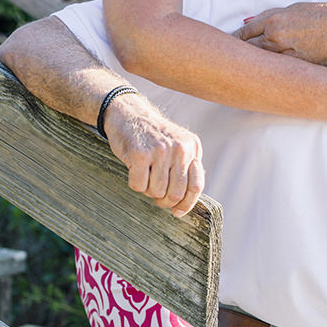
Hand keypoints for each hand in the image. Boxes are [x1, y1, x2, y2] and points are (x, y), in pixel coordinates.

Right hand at [103, 96, 204, 216]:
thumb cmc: (154, 137)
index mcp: (192, 147)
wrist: (129, 115)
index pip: (196, 186)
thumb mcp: (179, 146)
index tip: (177, 212)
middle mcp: (180, 148)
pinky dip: (135, 184)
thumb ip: (186, 168)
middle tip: (156, 194)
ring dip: (149, 190)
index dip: (187, 204)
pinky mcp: (139, 154)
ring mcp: (160, 151)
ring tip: (146, 175)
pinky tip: (135, 170)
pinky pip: (138, 186)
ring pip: (156, 192)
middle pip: (176, 193)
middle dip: (165, 200)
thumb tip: (186, 202)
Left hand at [236, 2, 326, 64]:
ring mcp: (285, 54)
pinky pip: (275, 70)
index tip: (230, 45)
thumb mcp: (293, 8)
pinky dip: (269, 71)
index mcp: (273, 20)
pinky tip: (265, 73)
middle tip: (230, 60)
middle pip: (246, 49)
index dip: (235, 40)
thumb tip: (248, 23)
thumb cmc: (323, 15)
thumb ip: (269, 15)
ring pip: (259, 62)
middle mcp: (275, 37)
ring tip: (244, 69)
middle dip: (238, 54)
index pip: (244, 32)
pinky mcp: (295, 67)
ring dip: (251, 64)